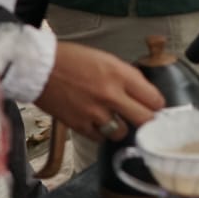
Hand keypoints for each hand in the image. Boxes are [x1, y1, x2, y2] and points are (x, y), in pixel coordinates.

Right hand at [37, 41, 164, 141]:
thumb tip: (142, 92)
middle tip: (145, 120)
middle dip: (147, 121)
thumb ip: (125, 76)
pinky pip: (100, 138)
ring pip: (122, 132)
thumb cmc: (73, 59)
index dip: (157, 105)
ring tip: (115, 118)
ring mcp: (95, 113)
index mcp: (120, 74)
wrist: (41, 68)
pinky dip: (101, 133)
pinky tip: (97, 122)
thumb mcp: (106, 59)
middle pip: (144, 120)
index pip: (153, 98)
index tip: (156, 107)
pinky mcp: (79, 126)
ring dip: (121, 127)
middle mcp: (110, 95)